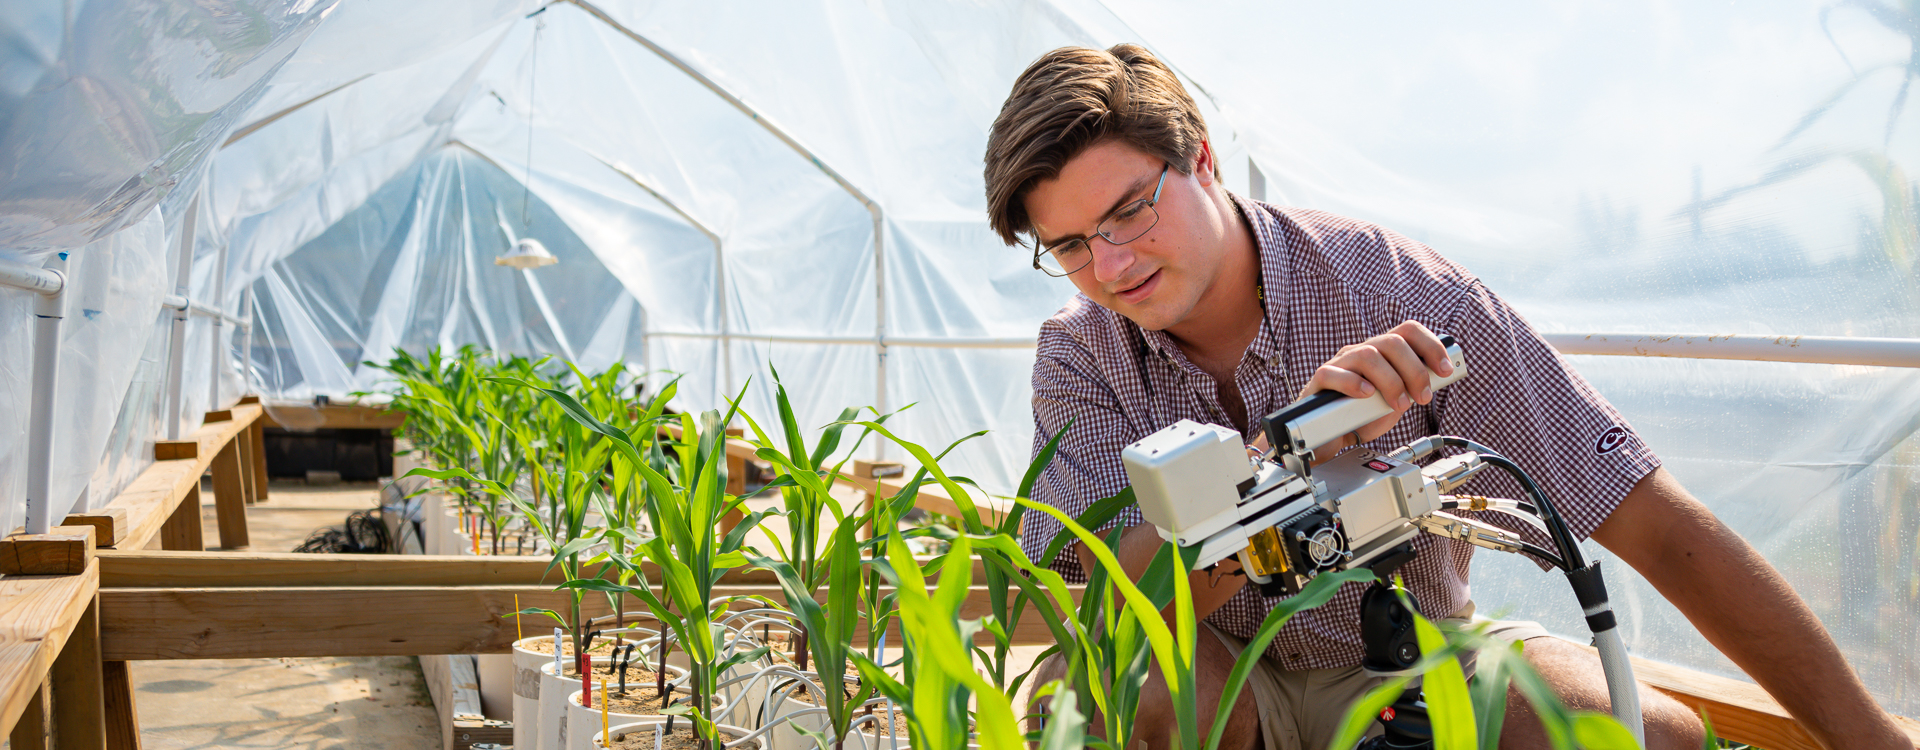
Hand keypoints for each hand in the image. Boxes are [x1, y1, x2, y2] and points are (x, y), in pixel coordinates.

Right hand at [1298, 321, 1454, 452]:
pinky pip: (1335, 373)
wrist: (1330, 435)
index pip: (1408, 330)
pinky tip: (1366, 395)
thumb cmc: (1362, 416)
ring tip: (1397, 405)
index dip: (1431, 346)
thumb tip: (1436, 378)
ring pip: (1368, 355)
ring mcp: (1341, 363)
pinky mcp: (1322, 379)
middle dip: (1415, 371)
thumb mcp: (1395, 401)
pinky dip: (1354, 384)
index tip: (1444, 370)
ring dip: (1391, 382)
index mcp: (1382, 352)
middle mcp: (1362, 351)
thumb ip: (1412, 387)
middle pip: (1393, 342)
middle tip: (1422, 398)